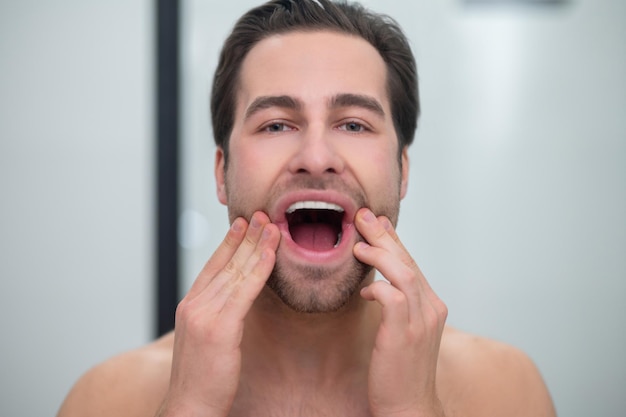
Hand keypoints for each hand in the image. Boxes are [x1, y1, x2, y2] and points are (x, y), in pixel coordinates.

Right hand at [157, 212, 279, 416]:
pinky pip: (245, 290)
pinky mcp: (220, 327)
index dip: (228, 243)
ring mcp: (204, 314)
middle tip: (260, 214)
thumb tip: (235, 300)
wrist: (190, 407)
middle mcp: (194, 304)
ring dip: (256, 245)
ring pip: (236, 271)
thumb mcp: (203, 339)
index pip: (212, 266)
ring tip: (271, 225)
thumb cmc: (201, 378)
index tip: (241, 224)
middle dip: (245, 236)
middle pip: (225, 263)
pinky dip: (259, 268)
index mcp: (189, 306)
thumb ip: (215, 314)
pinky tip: (270, 253)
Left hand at [353, 208, 447, 416]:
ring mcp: (421, 321)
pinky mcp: (405, 333)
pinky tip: (364, 290)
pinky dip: (377, 287)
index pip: (412, 263)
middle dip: (384, 236)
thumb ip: (397, 305)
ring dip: (379, 254)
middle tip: (363, 217)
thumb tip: (376, 285)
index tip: (376, 222)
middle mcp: (431, 308)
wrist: (409, 406)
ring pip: (402, 273)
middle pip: (408, 261)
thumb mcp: (403, 331)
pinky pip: (392, 298)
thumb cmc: (401, 369)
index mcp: (432, 305)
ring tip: (358, 243)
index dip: (393, 240)